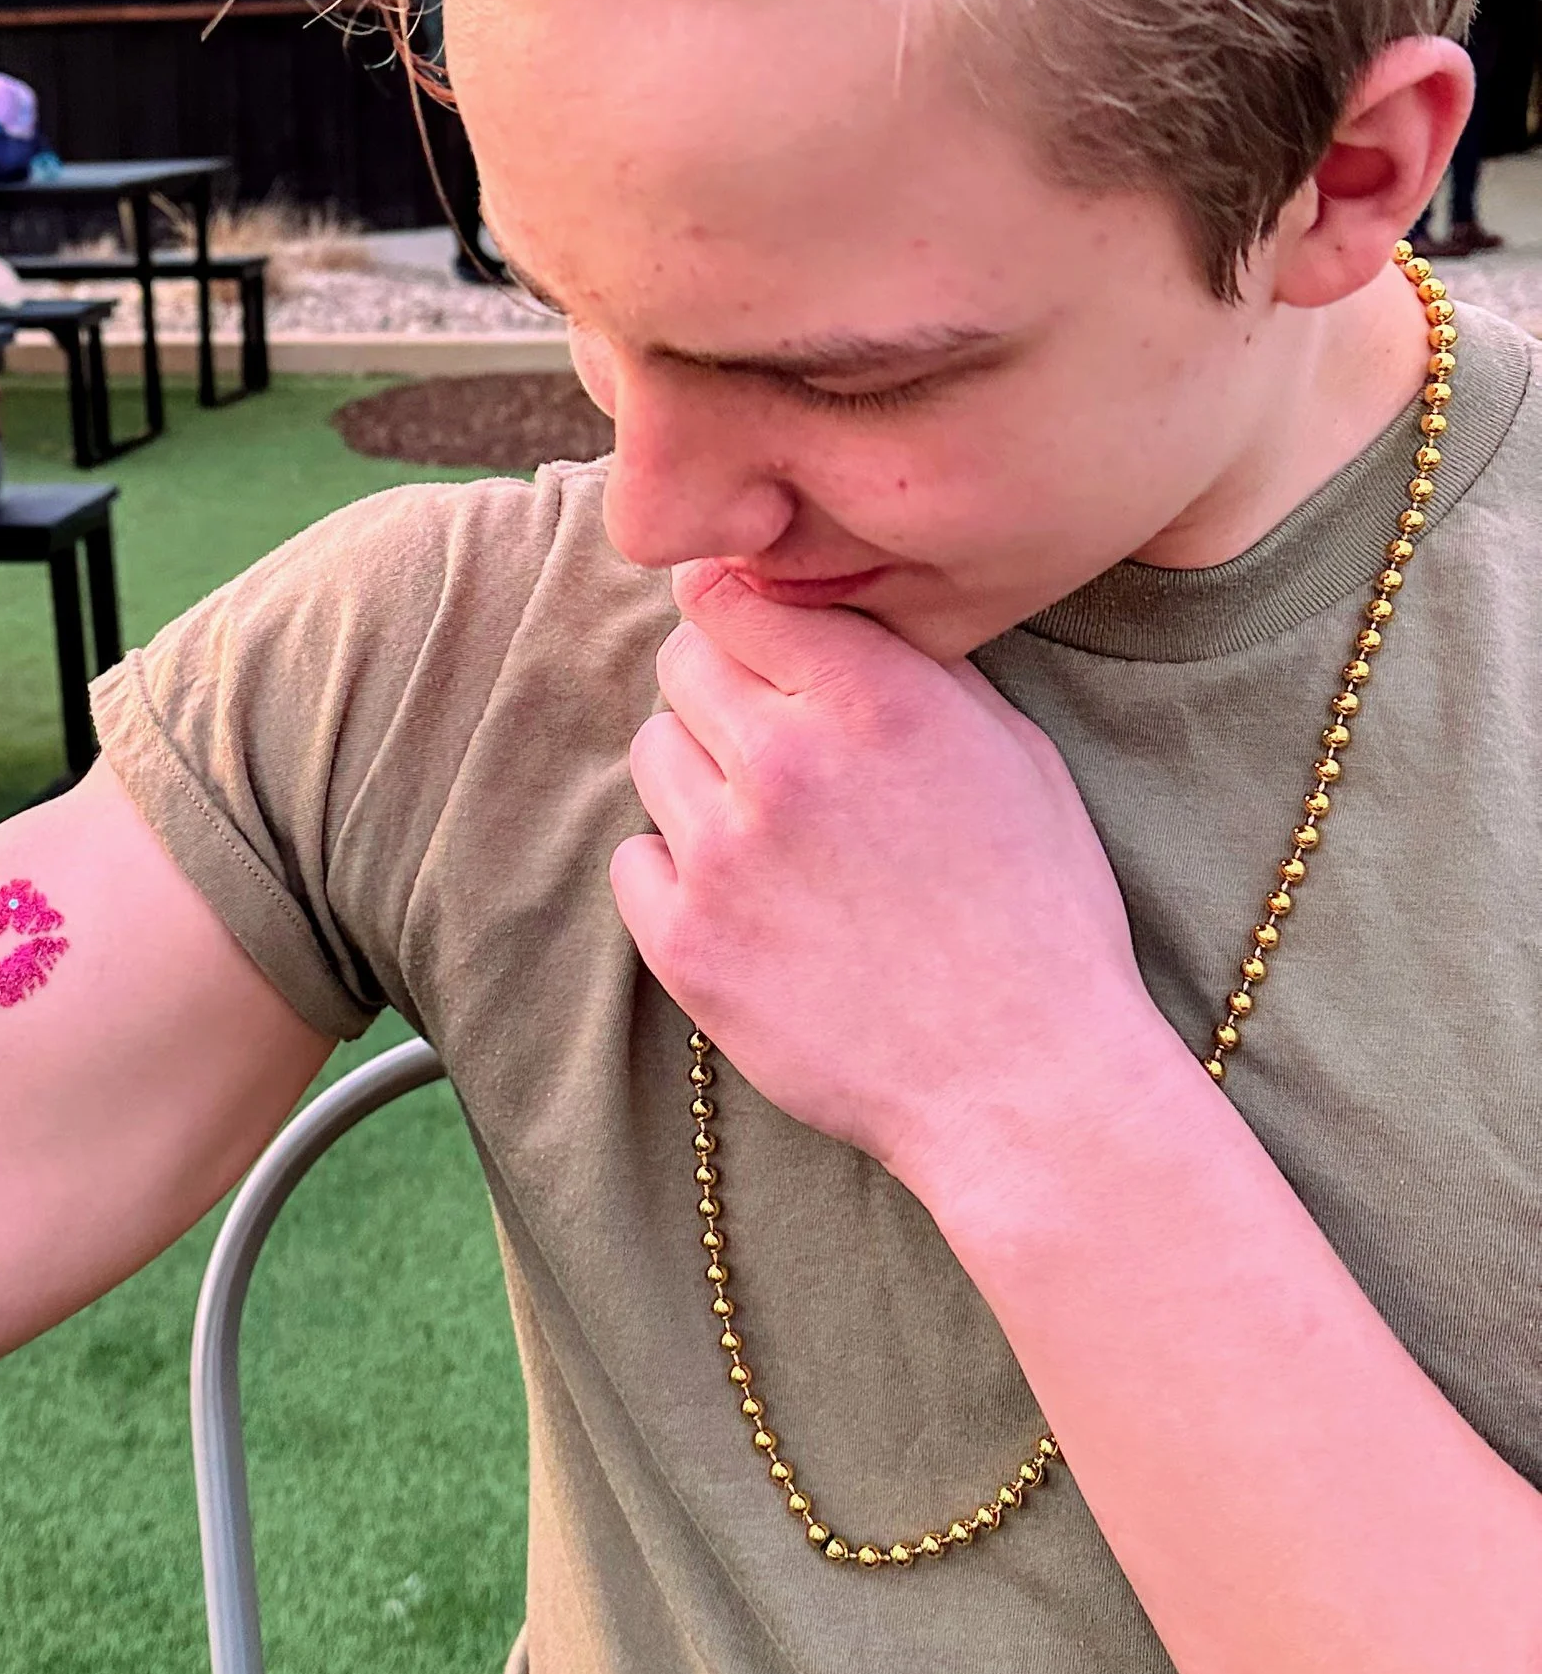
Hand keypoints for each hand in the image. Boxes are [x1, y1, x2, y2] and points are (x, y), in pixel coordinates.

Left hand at [612, 565, 1167, 1206]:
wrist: (1026, 1080)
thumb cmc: (1039, 914)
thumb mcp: (1012, 751)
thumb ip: (914, 668)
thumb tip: (834, 610)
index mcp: (872, 695)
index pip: (729, 593)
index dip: (737, 609)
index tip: (749, 634)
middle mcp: (786, 758)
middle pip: (682, 663)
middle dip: (722, 687)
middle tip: (773, 741)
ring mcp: (723, 853)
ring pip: (654, 754)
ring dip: (700, 775)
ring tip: (773, 832)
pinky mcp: (686, 942)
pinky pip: (634, 859)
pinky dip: (676, 871)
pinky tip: (748, 901)